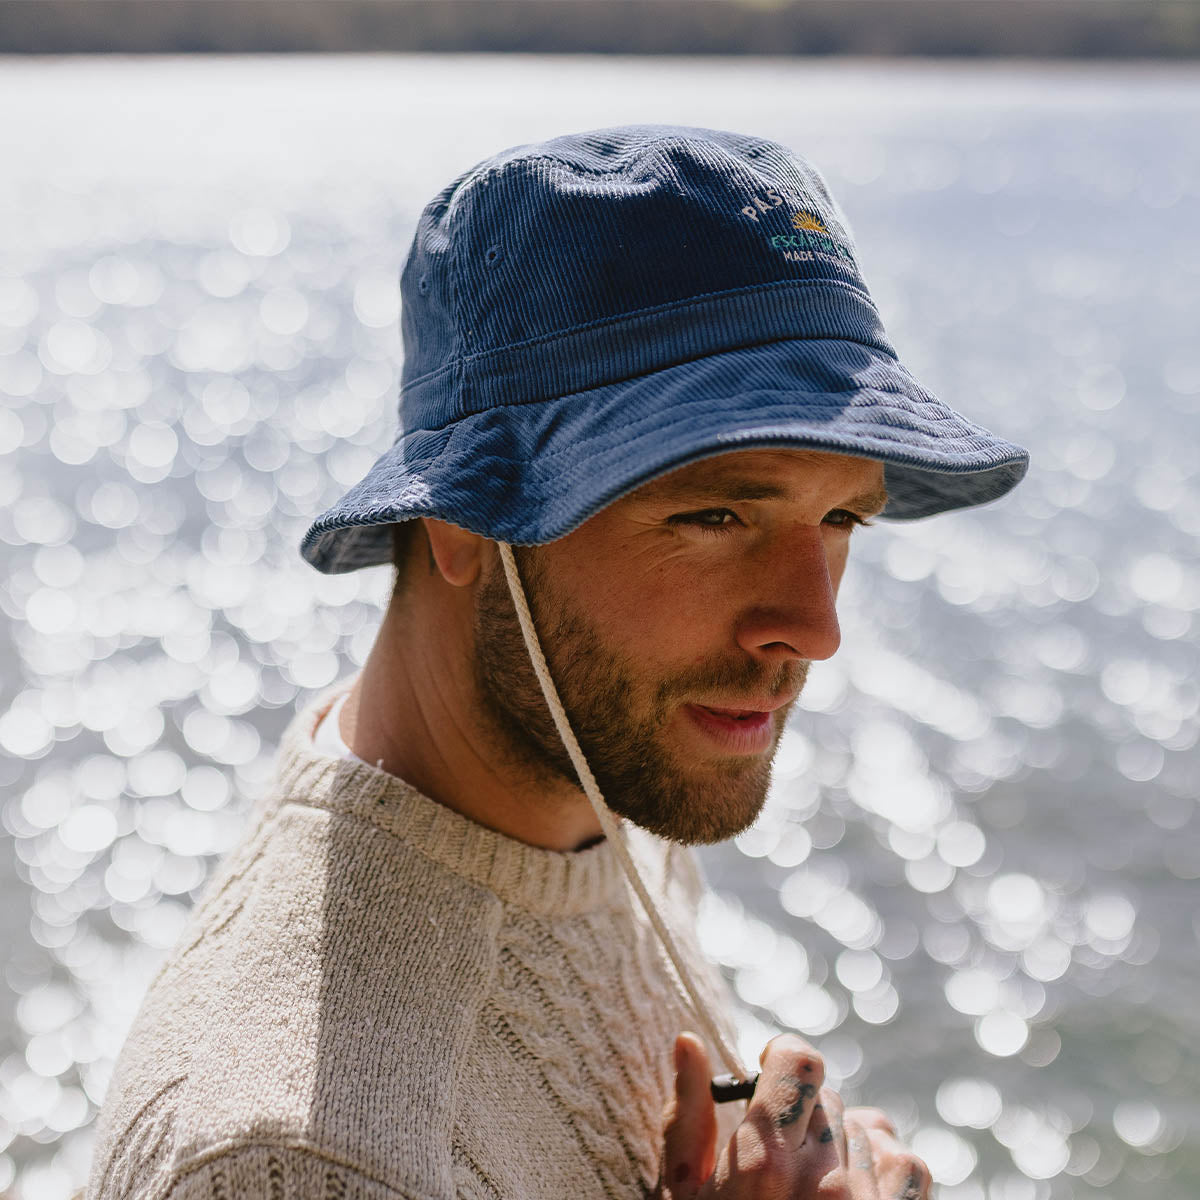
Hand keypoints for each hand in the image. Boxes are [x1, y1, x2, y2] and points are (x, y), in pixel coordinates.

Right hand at [657, 1032, 931, 1198]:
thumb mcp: (684, 1198)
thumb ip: (688, 1117)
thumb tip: (688, 1042)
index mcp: (766, 1157)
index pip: (800, 1060)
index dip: (782, 1058)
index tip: (767, 1071)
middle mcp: (826, 1175)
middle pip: (828, 1096)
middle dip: (802, 1114)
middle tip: (777, 1154)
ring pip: (868, 1125)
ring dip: (842, 1142)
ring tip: (811, 1183)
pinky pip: (906, 1162)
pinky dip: (882, 1165)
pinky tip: (852, 1190)